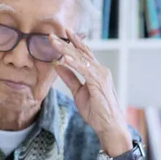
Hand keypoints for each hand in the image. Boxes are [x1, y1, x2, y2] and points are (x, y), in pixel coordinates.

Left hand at [49, 29, 131, 152]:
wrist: (109, 126)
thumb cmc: (97, 112)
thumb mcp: (78, 93)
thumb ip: (70, 78)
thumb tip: (58, 65)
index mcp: (96, 72)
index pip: (83, 54)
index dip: (73, 43)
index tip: (63, 33)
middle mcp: (100, 70)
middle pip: (81, 53)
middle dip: (66, 43)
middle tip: (51, 35)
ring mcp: (101, 75)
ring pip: (81, 59)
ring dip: (66, 50)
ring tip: (54, 42)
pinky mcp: (99, 83)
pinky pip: (84, 70)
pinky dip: (75, 63)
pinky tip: (65, 58)